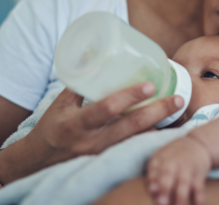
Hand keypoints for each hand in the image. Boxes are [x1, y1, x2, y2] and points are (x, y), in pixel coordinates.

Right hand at [21, 82, 183, 174]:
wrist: (39, 161)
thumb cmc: (52, 126)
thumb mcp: (61, 104)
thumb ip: (82, 83)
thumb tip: (99, 57)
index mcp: (76, 124)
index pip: (106, 109)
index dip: (128, 97)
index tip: (150, 85)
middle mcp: (91, 142)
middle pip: (130, 128)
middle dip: (157, 112)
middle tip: (178, 99)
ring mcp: (101, 154)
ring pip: (136, 140)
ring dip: (159, 126)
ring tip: (178, 111)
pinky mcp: (108, 160)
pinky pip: (133, 148)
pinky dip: (150, 137)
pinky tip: (165, 126)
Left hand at [147, 136, 211, 204]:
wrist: (196, 144)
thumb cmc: (173, 157)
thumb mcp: (160, 159)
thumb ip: (153, 175)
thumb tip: (152, 192)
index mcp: (161, 158)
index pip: (154, 168)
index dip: (152, 179)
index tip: (152, 190)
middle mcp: (173, 161)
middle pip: (168, 174)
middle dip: (165, 189)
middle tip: (162, 203)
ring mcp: (187, 167)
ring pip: (184, 182)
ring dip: (181, 197)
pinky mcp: (199, 174)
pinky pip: (200, 186)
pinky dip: (199, 197)